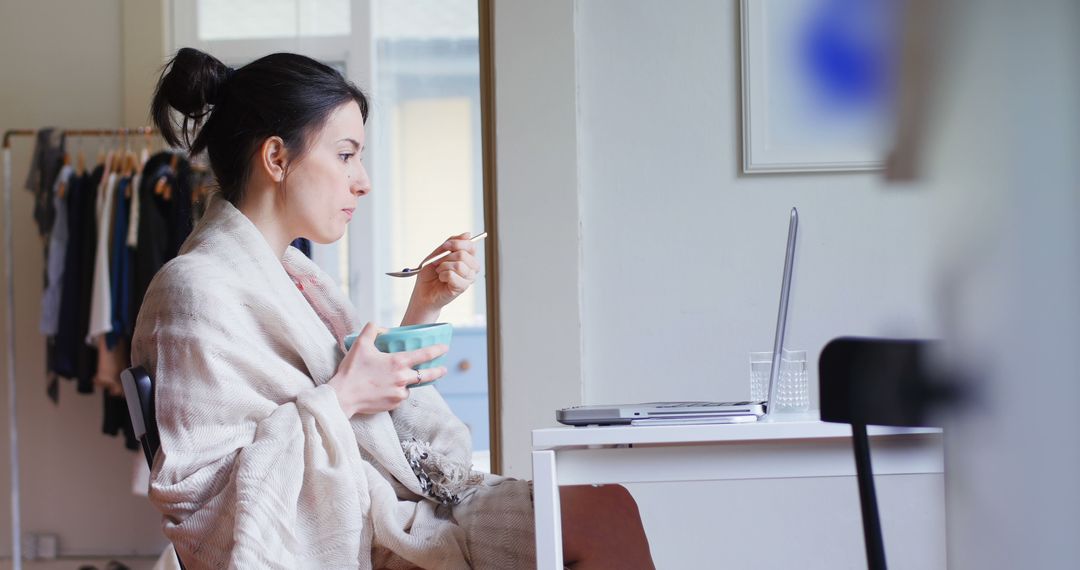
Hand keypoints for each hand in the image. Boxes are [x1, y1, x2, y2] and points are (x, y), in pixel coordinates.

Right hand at [327, 322, 447, 416]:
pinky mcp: (394, 404)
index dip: (437, 350)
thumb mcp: (360, 344)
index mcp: (397, 362)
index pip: (424, 354)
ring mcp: (399, 393)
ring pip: (411, 386)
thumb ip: (372, 330)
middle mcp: (402, 378)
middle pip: (427, 375)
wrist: (343, 396)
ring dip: (410, 382)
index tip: (445, 348)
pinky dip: (398, 391)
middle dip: (438, 371)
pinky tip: (388, 389)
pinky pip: (401, 396)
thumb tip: (382, 328)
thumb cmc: (352, 370)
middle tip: (443, 369)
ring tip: (403, 379)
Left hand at [405, 232, 481, 320]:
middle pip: (464, 255)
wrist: (422, 292)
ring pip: (459, 265)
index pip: (471, 245)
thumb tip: (468, 234)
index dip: (457, 243)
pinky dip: (443, 275)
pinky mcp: (462, 288)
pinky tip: (442, 279)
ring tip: (439, 272)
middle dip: (446, 257)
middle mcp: (471, 268)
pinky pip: (453, 275)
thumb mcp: (437, 254)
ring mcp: (468, 279)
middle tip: (437, 263)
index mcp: (467, 258)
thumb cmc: (430, 274)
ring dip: (443, 267)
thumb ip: (451, 244)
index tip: (444, 246)